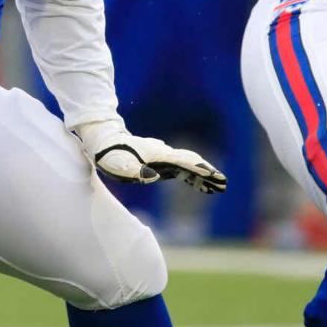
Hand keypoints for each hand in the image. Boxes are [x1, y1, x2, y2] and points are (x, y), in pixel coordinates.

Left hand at [73, 119, 226, 192]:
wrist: (103, 140)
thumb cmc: (109, 154)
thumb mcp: (119, 165)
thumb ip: (135, 171)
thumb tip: (153, 177)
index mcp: (157, 154)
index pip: (183, 161)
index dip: (199, 169)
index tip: (215, 176)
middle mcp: (163, 154)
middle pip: (191, 162)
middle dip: (207, 173)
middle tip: (224, 184)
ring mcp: (162, 157)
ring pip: (188, 165)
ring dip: (203, 175)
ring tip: (219, 187)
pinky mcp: (158, 162)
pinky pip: (180, 169)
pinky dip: (193, 176)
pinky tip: (200, 185)